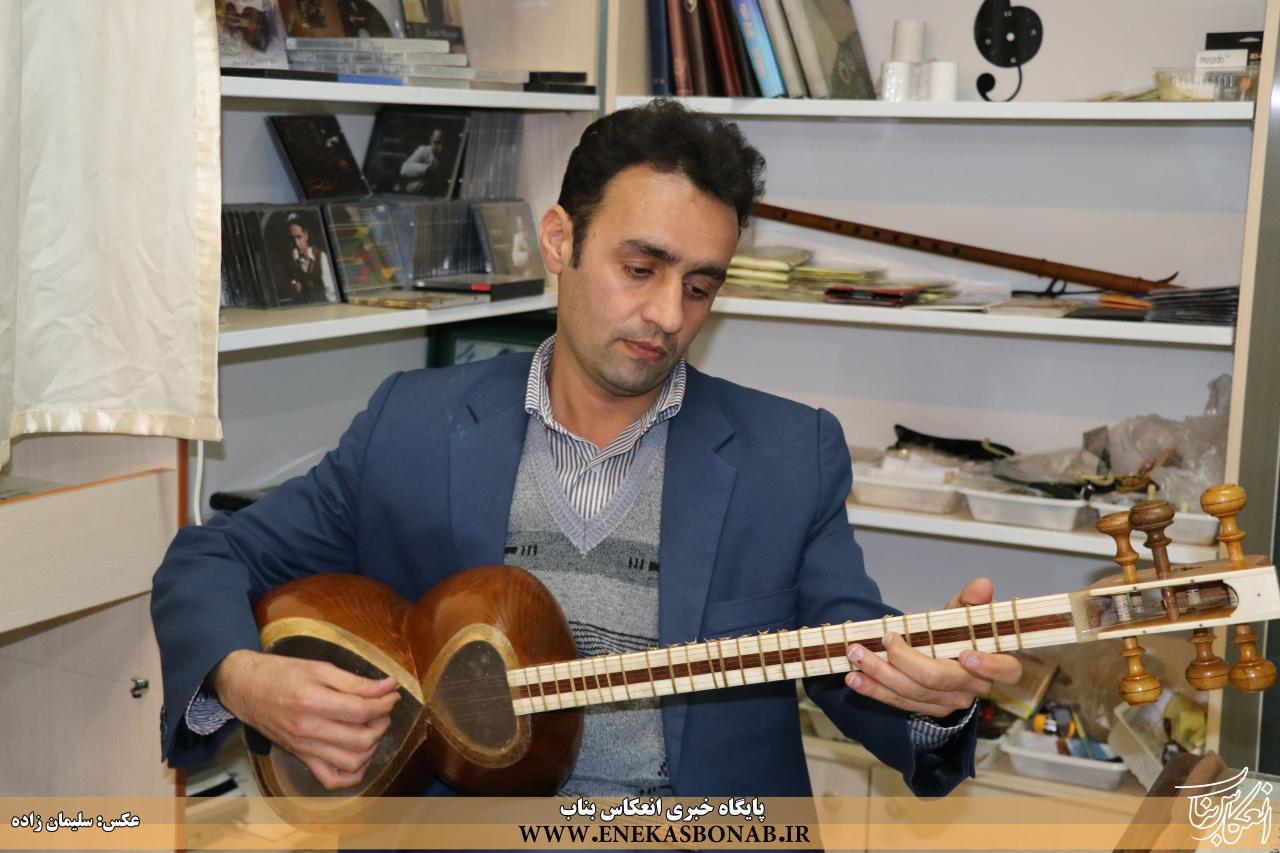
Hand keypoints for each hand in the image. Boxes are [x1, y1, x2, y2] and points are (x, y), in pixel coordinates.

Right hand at [212, 649, 400, 789]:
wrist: (245, 688)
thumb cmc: (282, 673)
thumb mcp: (320, 668)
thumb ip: (355, 681)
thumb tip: (388, 686)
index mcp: (313, 702)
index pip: (363, 711)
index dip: (385, 702)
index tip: (392, 693)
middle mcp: (308, 730)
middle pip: (361, 739)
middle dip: (382, 723)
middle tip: (383, 709)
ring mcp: (304, 748)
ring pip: (351, 762)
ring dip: (371, 747)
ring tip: (372, 728)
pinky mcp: (301, 757)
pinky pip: (331, 779)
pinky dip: (352, 773)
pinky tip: (358, 755)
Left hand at [844, 577, 1022, 718]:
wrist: (944, 656)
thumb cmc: (959, 633)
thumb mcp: (965, 614)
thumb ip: (972, 601)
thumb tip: (982, 584)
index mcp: (995, 663)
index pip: (1005, 670)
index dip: (988, 665)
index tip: (966, 654)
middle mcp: (973, 688)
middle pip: (938, 679)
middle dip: (904, 660)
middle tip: (882, 639)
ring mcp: (949, 703)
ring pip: (912, 692)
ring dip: (880, 674)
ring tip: (856, 655)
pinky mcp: (927, 710)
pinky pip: (898, 702)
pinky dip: (874, 690)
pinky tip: (855, 679)